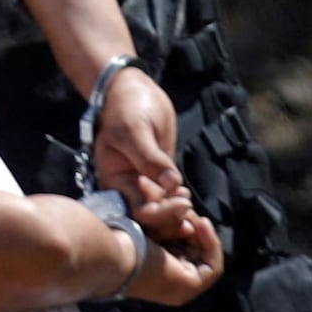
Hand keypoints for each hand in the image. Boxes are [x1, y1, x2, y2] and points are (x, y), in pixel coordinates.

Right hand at [89, 64, 187, 219]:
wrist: (133, 91)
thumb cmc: (127, 108)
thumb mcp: (135, 131)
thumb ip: (151, 159)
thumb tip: (171, 184)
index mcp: (114, 180)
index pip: (136, 210)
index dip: (161, 213)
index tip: (183, 203)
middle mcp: (127, 187)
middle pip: (149, 218)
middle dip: (171, 220)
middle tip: (193, 212)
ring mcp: (144, 184)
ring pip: (160, 213)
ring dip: (178, 217)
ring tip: (197, 214)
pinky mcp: (159, 178)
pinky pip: (170, 199)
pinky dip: (181, 207)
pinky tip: (196, 210)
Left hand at [117, 191, 225, 309]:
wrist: (111, 252)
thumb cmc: (120, 238)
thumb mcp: (148, 228)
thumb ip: (166, 225)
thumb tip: (185, 211)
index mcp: (156, 274)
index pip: (184, 252)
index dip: (189, 231)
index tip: (184, 211)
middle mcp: (169, 285)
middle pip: (196, 256)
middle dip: (197, 231)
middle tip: (190, 212)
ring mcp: (180, 289)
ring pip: (205, 259)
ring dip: (203, 235)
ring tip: (194, 217)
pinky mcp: (189, 287)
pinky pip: (213, 266)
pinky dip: (211, 243)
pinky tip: (201, 224)